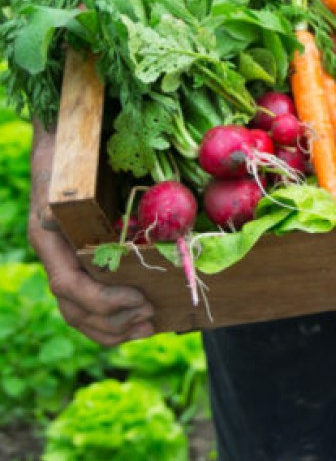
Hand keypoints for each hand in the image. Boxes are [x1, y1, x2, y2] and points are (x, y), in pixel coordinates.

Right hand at [28, 125, 154, 344]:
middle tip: (151, 318)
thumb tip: (162, 201)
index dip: (103, 300)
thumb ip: (105, 191)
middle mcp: (51, 251)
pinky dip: (108, 316)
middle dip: (112, 320)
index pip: (67, 285)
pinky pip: (84, 299)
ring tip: (147, 327)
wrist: (61, 134)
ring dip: (111, 326)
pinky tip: (136, 320)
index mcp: (49, 234)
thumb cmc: (78, 147)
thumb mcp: (86, 165)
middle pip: (72, 306)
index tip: (140, 299)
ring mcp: (60, 257)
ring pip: (75, 310)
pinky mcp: (75, 259)